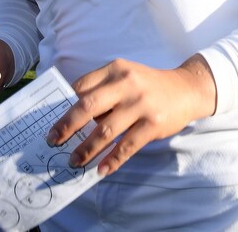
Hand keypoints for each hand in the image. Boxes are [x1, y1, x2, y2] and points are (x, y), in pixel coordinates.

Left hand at [46, 55, 216, 176]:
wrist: (186, 89)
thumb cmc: (147, 85)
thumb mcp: (125, 76)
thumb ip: (102, 90)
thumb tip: (73, 118)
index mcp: (115, 69)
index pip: (82, 87)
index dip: (64, 105)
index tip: (51, 122)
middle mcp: (126, 84)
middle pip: (88, 106)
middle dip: (67, 125)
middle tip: (53, 140)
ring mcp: (140, 104)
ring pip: (105, 130)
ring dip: (86, 148)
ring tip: (74, 160)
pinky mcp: (153, 124)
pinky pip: (127, 146)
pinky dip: (112, 160)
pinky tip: (101, 169)